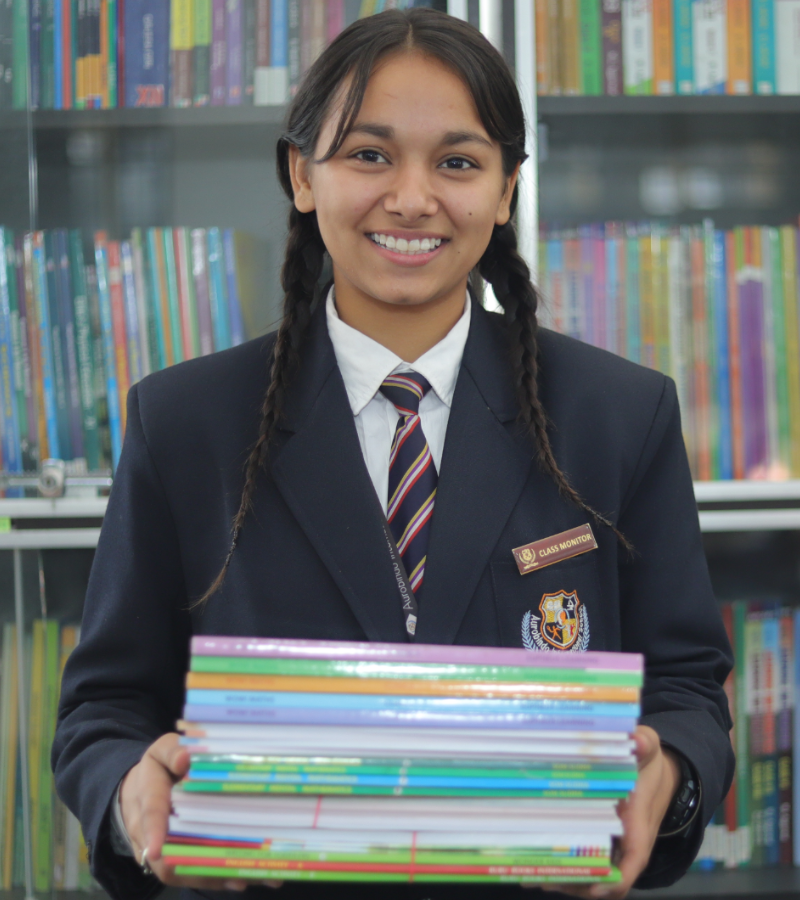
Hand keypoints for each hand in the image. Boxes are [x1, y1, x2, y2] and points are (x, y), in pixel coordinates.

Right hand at [120, 732, 282, 890]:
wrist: (140, 790)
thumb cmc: (159, 768)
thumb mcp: (162, 751)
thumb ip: (172, 751)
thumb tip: (186, 758)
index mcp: (147, 796)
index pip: (150, 815)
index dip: (154, 832)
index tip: (157, 849)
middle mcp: (147, 831)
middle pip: (165, 857)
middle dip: (194, 866)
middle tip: (228, 868)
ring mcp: (159, 851)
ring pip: (179, 871)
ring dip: (211, 877)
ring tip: (245, 877)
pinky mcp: (172, 860)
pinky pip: (190, 874)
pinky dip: (215, 878)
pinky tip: (242, 878)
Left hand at [531, 725, 680, 899]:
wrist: (652, 775)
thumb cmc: (647, 765)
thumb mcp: (648, 750)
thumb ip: (644, 743)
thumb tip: (636, 741)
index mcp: (640, 826)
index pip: (634, 860)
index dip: (615, 879)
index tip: (594, 885)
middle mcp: (626, 845)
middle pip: (606, 879)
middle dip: (577, 883)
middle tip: (544, 878)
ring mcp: (612, 847)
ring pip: (593, 876)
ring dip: (566, 879)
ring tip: (532, 875)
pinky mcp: (599, 842)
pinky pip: (585, 863)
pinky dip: (565, 867)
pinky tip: (537, 864)